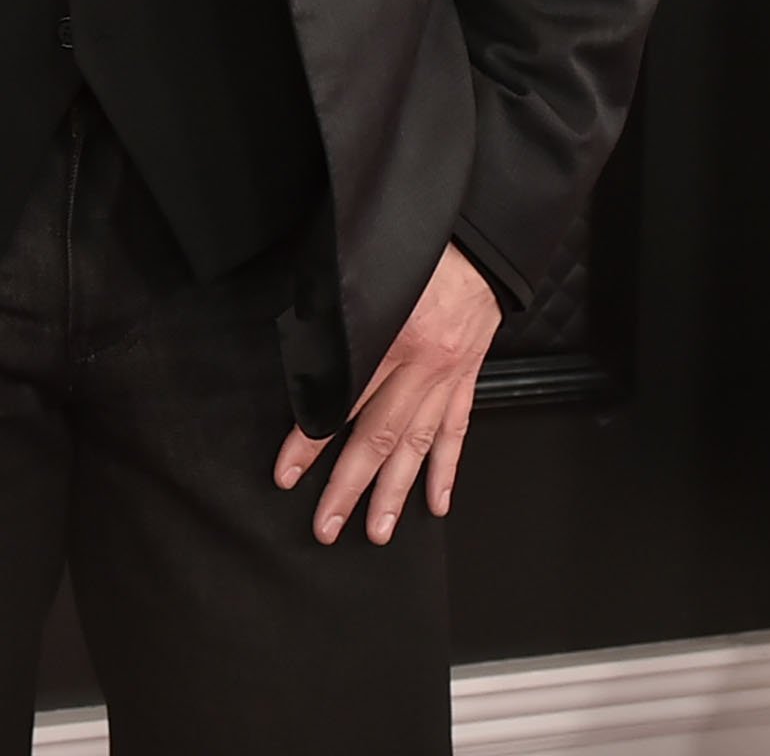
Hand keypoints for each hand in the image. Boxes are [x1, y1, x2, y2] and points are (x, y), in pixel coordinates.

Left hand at [273, 244, 501, 544]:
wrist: (480, 240)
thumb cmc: (418, 249)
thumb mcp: (365, 273)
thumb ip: (336, 316)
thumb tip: (305, 353)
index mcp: (393, 334)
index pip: (343, 402)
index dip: (311, 441)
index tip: (288, 472)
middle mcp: (423, 364)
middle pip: (379, 437)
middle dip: (350, 487)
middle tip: (327, 526)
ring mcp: (449, 376)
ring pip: (418, 446)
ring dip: (396, 492)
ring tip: (378, 530)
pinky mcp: (467, 378)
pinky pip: (456, 431)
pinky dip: (445, 469)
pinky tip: (437, 502)